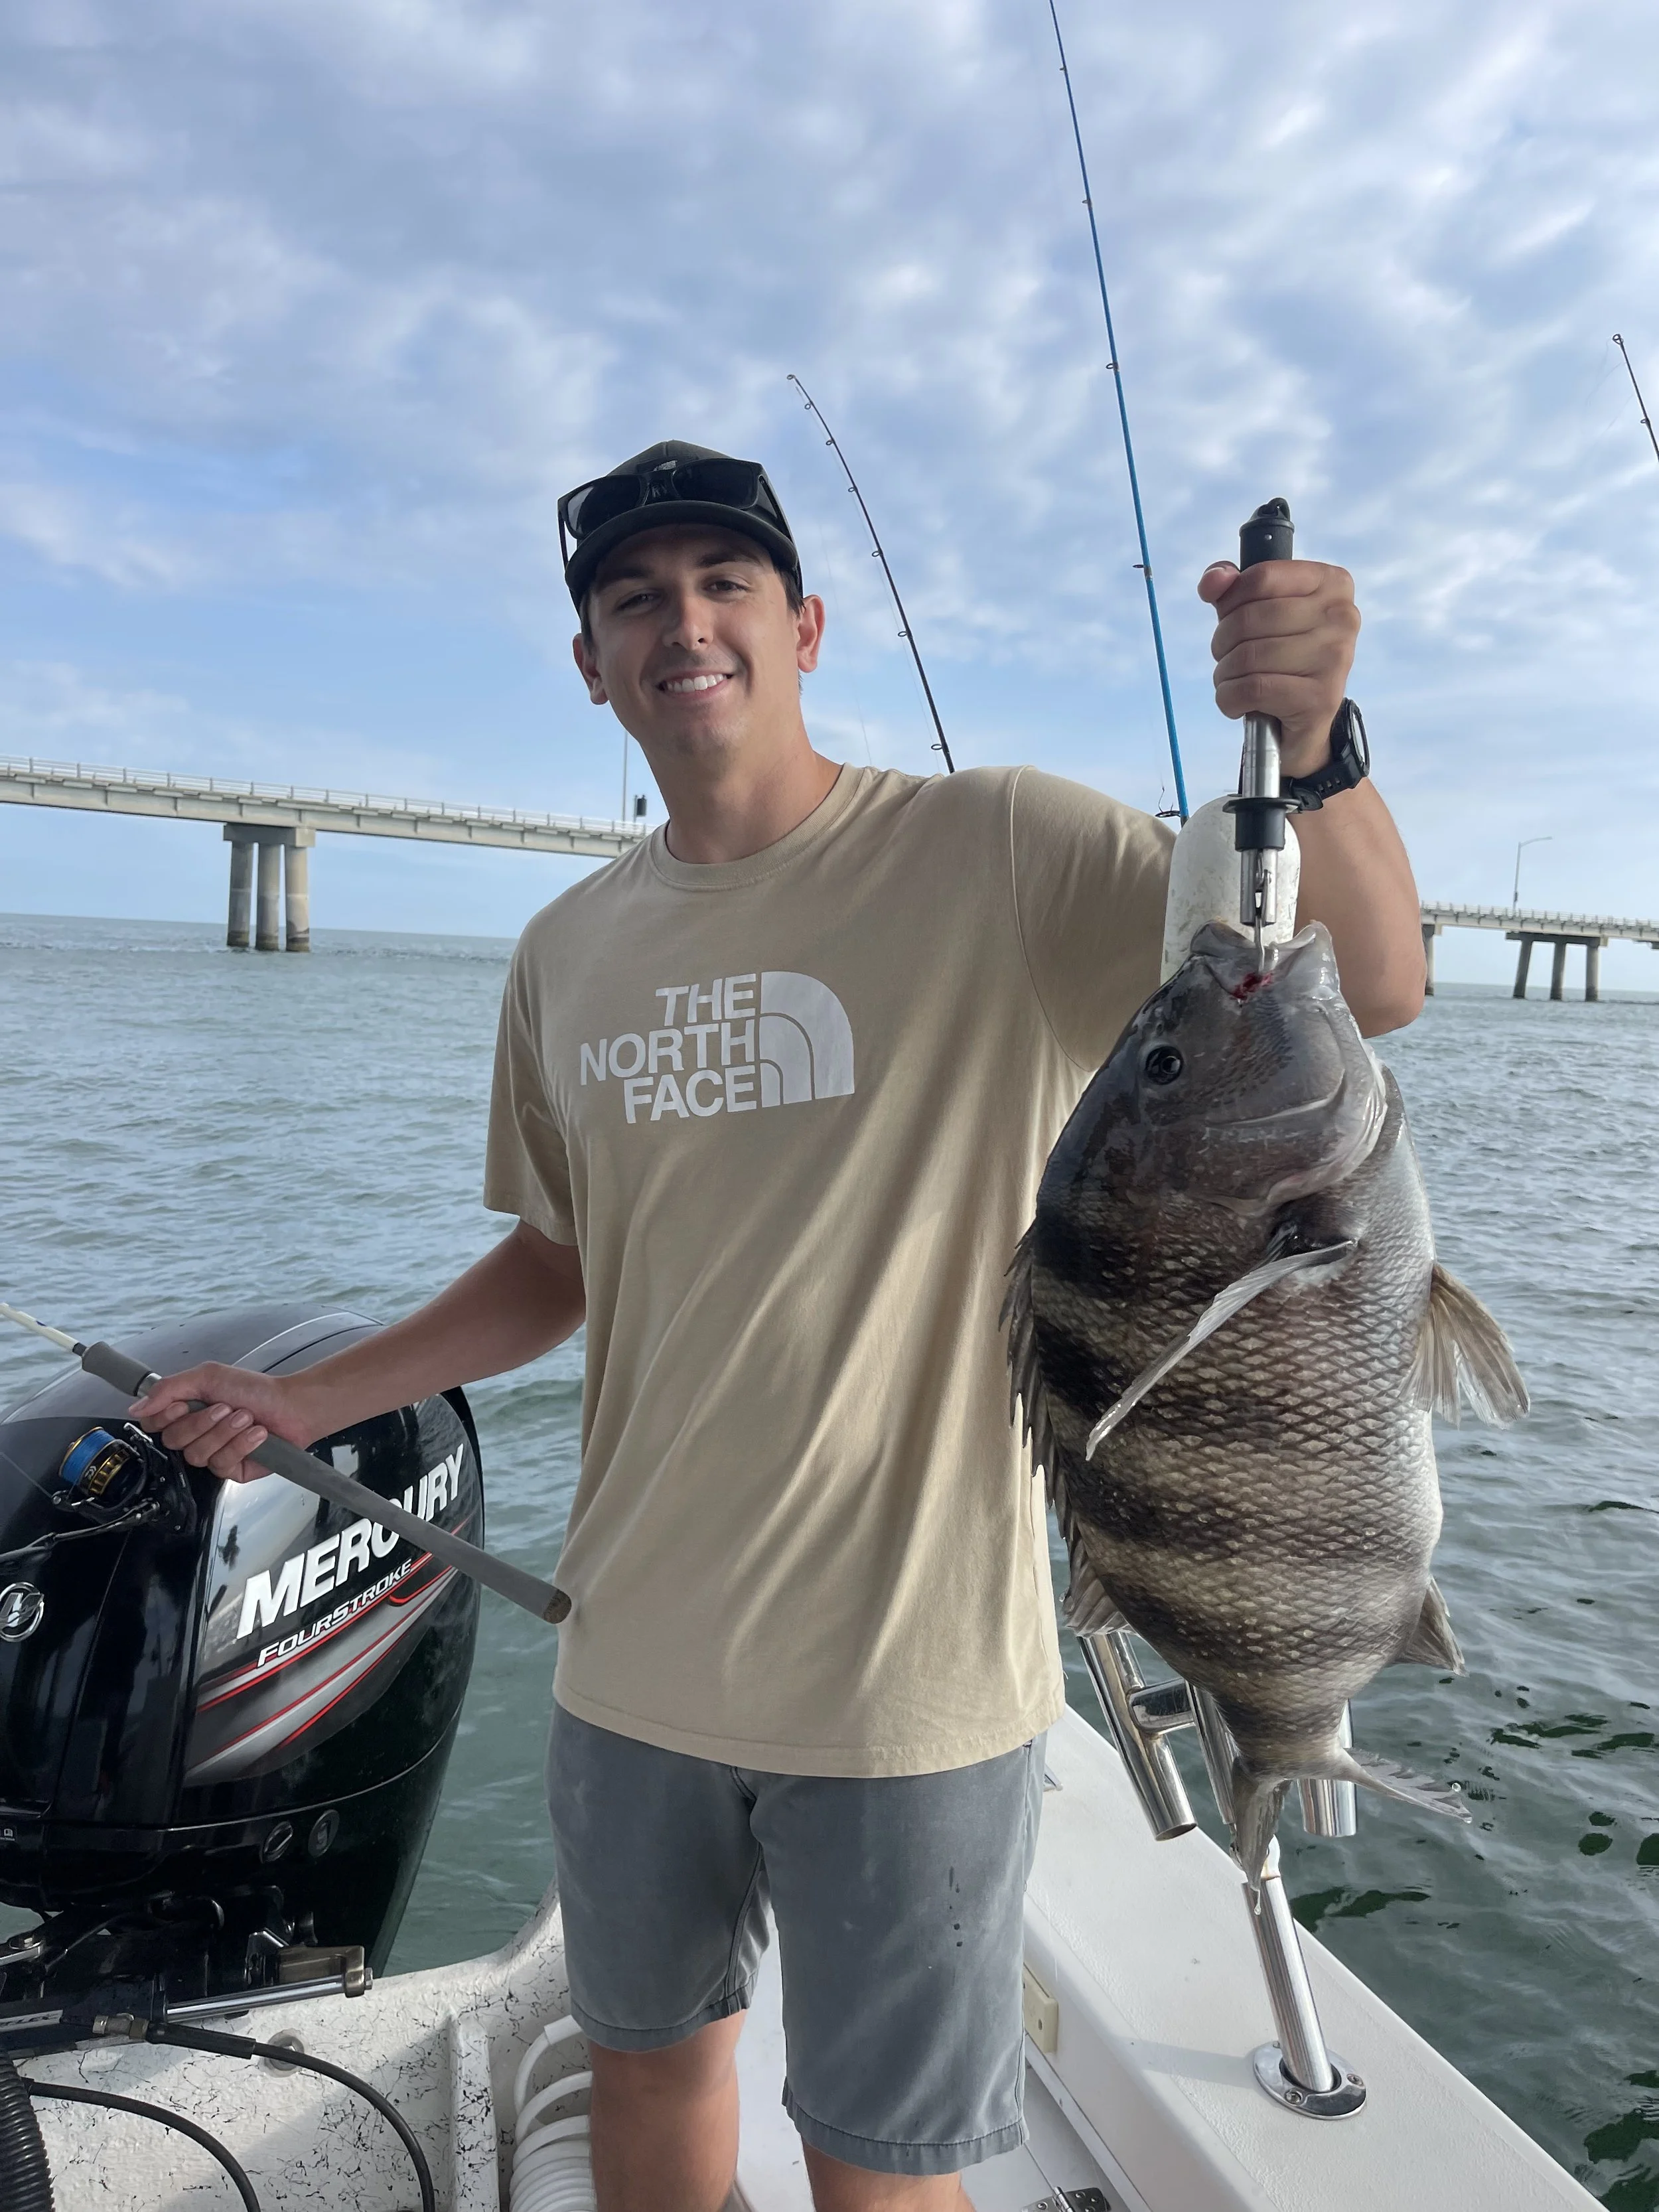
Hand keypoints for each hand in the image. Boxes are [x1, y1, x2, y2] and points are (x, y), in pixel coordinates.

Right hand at [133, 1362, 316, 1483]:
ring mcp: (212, 1454)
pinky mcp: (230, 1470)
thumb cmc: (254, 1389)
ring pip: (196, 1455)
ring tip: (246, 1418)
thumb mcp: (208, 1376)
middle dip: (202, 1422)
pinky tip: (256, 1435)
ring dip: (224, 1433)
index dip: (164, 1417)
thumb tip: (136, 1407)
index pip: (153, 1423)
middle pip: (173, 1440)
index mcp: (186, 1411)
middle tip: (226, 1407)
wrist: (291, 1406)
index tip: (183, 1405)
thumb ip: (169, 1389)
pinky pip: (220, 1464)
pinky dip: (240, 1445)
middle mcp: (196, 1434)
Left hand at [1198, 558, 1359, 777]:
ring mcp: (1335, 657)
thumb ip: (1231, 588)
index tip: (1230, 619)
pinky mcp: (1320, 698)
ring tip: (1234, 682)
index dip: (1230, 601)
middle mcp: (1342, 616)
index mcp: (1332, 584)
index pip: (1261, 577)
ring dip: (1224, 674)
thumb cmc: (1278, 660)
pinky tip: (1238, 703)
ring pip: (1248, 655)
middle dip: (1223, 642)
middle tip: (1228, 659)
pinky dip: (1229, 699)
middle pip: (1250, 618)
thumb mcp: (1254, 614)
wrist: (1303, 727)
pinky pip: (1252, 689)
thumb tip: (1213, 581)